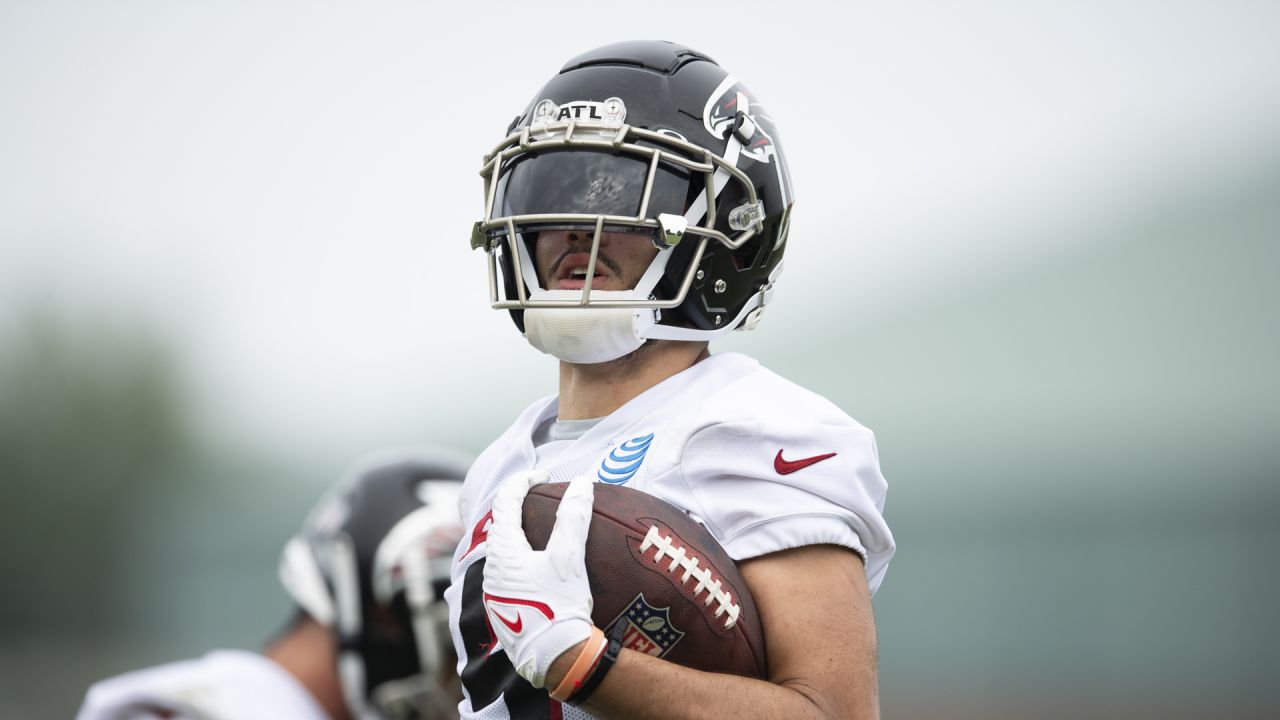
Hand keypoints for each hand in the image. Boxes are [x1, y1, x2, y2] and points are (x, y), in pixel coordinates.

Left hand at [482, 470, 595, 687]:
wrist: (554, 658)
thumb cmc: (559, 605)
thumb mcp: (568, 558)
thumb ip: (573, 517)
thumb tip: (581, 483)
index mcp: (503, 551)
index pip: (505, 502)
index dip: (523, 482)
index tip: (544, 477)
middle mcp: (492, 569)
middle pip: (500, 526)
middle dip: (519, 507)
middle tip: (542, 499)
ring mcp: (494, 591)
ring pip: (502, 550)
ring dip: (519, 534)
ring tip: (543, 530)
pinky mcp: (502, 608)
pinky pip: (507, 572)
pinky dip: (520, 558)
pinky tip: (538, 566)